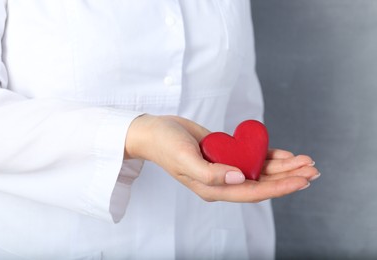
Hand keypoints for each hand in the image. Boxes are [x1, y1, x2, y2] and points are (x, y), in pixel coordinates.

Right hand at [125, 115, 318, 202]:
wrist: (154, 131)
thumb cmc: (165, 144)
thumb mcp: (184, 159)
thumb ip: (210, 173)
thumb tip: (239, 178)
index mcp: (213, 188)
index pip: (251, 192)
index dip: (278, 187)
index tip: (301, 180)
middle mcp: (222, 181)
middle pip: (261, 183)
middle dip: (288, 177)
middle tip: (313, 170)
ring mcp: (225, 167)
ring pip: (260, 171)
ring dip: (284, 167)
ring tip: (307, 161)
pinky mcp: (226, 153)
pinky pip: (251, 157)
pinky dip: (269, 157)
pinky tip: (285, 155)